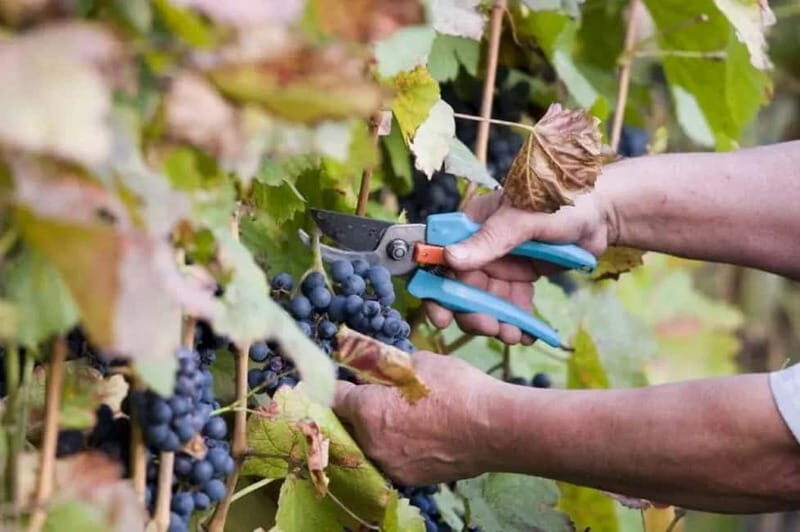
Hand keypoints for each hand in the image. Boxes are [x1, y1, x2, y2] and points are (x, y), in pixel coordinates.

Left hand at [332, 352, 503, 485]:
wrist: (494, 428)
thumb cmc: (457, 388)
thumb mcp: (419, 362)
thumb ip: (390, 366)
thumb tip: (379, 366)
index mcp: (367, 409)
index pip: (335, 397)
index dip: (341, 385)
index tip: (348, 381)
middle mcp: (371, 442)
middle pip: (348, 425)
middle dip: (357, 411)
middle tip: (376, 398)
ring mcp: (389, 464)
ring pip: (369, 445)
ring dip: (376, 432)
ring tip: (400, 418)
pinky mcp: (408, 478)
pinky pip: (391, 460)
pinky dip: (397, 449)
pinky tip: (416, 436)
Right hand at [425, 189, 611, 341]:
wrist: (601, 215)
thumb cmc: (562, 201)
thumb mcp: (525, 218)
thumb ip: (490, 239)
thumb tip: (449, 258)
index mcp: (472, 224)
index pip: (439, 256)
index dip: (434, 287)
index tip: (441, 315)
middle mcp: (479, 247)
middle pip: (459, 287)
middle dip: (470, 312)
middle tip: (489, 328)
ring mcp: (498, 265)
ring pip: (483, 302)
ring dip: (494, 322)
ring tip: (513, 335)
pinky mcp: (517, 279)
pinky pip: (508, 306)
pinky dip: (515, 323)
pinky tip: (528, 334)